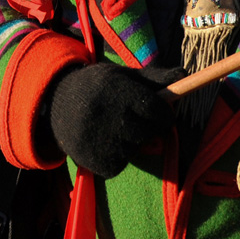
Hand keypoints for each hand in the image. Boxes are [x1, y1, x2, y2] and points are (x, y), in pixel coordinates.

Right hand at [46, 62, 180, 177]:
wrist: (55, 103)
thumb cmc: (98, 88)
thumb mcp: (123, 76)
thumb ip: (155, 78)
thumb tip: (184, 74)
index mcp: (116, 89)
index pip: (156, 110)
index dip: (164, 114)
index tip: (162, 113)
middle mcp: (107, 113)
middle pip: (148, 131)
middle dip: (148, 128)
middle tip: (132, 120)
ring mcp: (98, 138)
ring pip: (134, 148)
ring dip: (130, 143)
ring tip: (111, 129)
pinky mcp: (92, 160)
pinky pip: (119, 165)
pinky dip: (116, 157)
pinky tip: (102, 142)